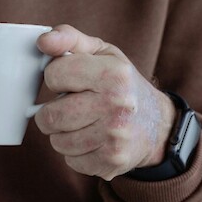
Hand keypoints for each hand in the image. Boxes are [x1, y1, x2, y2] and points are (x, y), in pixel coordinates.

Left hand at [33, 25, 175, 180]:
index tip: (70, 81)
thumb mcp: (102, 54)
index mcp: (113, 74)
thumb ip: (69, 39)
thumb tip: (43, 41)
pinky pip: (70, 160)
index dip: (56, 78)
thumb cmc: (121, 85)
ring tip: (83, 124)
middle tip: (71, 107)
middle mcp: (116, 105)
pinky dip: (75, 153)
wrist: (158, 125)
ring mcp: (114, 137)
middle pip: (49, 116)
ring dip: (63, 134)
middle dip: (52, 112)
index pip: (54, 75)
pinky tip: (92, 140)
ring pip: (57, 141)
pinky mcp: (111, 162)